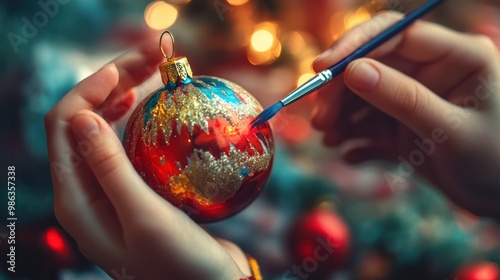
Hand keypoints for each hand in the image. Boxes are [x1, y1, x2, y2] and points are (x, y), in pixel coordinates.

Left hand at [45, 37, 250, 279]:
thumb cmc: (179, 265)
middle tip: (150, 57)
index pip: (64, 127)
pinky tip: (155, 106)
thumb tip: (83, 115)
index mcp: (76, 199)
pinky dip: (141, 119)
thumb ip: (109, 168)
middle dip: (112, 82)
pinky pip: (129, 143)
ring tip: (151, 73)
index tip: (127, 68)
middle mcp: (87, 191)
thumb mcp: (143, 217)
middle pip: (85, 121)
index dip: (90, 89)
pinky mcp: (136, 188)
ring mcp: (111, 189)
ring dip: (126, 95)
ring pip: (107, 128)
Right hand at [312, 12, 499, 218]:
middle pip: (371, 65)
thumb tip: (352, 72)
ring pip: (363, 96)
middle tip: (319, 119)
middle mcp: (431, 71)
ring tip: (328, 138)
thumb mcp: (449, 131)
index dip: (355, 46)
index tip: (321, 68)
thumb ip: (403, 99)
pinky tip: (348, 154)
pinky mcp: (401, 124)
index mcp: (456, 56)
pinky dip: (353, 138)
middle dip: (340, 91)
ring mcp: (413, 98)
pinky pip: (368, 124)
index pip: (396, 34)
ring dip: (340, 116)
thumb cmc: (494, 162)